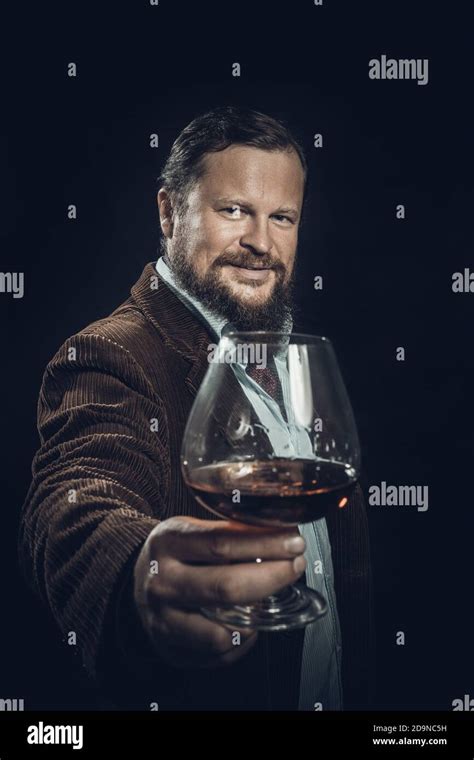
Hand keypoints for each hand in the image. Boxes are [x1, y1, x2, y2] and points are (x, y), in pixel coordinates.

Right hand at [133, 516, 305, 667]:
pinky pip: (218, 654)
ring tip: (271, 599)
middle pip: (226, 586)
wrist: (135, 580)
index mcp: (168, 542)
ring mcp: (162, 619)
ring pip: (221, 630)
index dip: (264, 543)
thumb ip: (229, 532)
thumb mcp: (192, 529)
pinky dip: (243, 640)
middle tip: (295, 565)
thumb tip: (281, 533)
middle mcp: (162, 582)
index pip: (222, 542)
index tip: (293, 541)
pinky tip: (249, 623)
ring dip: (257, 617)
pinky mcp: (170, 647)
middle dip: (272, 577)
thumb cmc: (175, 553)